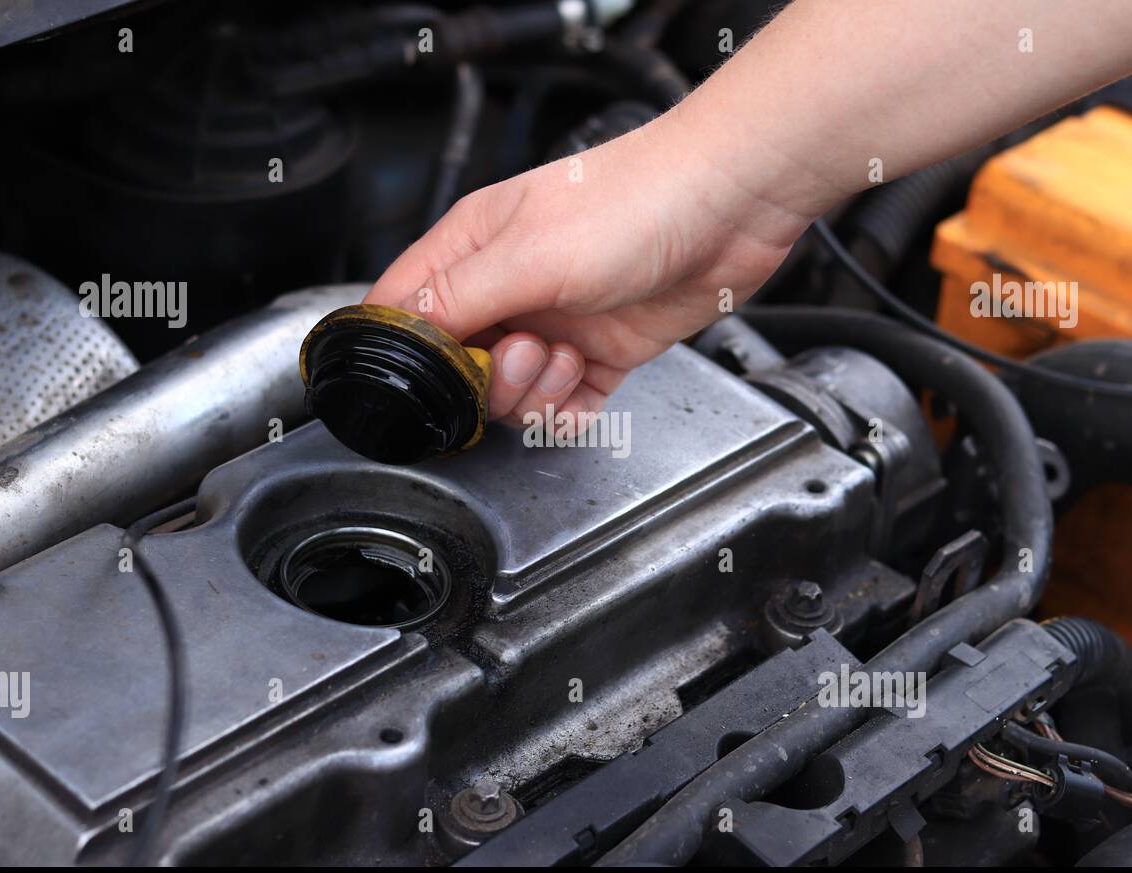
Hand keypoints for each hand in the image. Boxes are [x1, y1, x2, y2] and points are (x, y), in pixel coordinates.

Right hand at [364, 112, 808, 425]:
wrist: (731, 208)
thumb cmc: (638, 201)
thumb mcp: (529, 254)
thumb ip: (459, 298)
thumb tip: (400, 331)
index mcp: (474, 247)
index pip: (407, 307)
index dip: (409, 350)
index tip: (433, 375)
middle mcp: (510, 285)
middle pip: (460, 364)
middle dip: (486, 380)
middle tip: (526, 355)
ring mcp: (556, 322)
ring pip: (511, 393)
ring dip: (532, 395)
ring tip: (564, 359)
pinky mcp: (601, 353)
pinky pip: (564, 406)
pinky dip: (567, 412)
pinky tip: (582, 388)